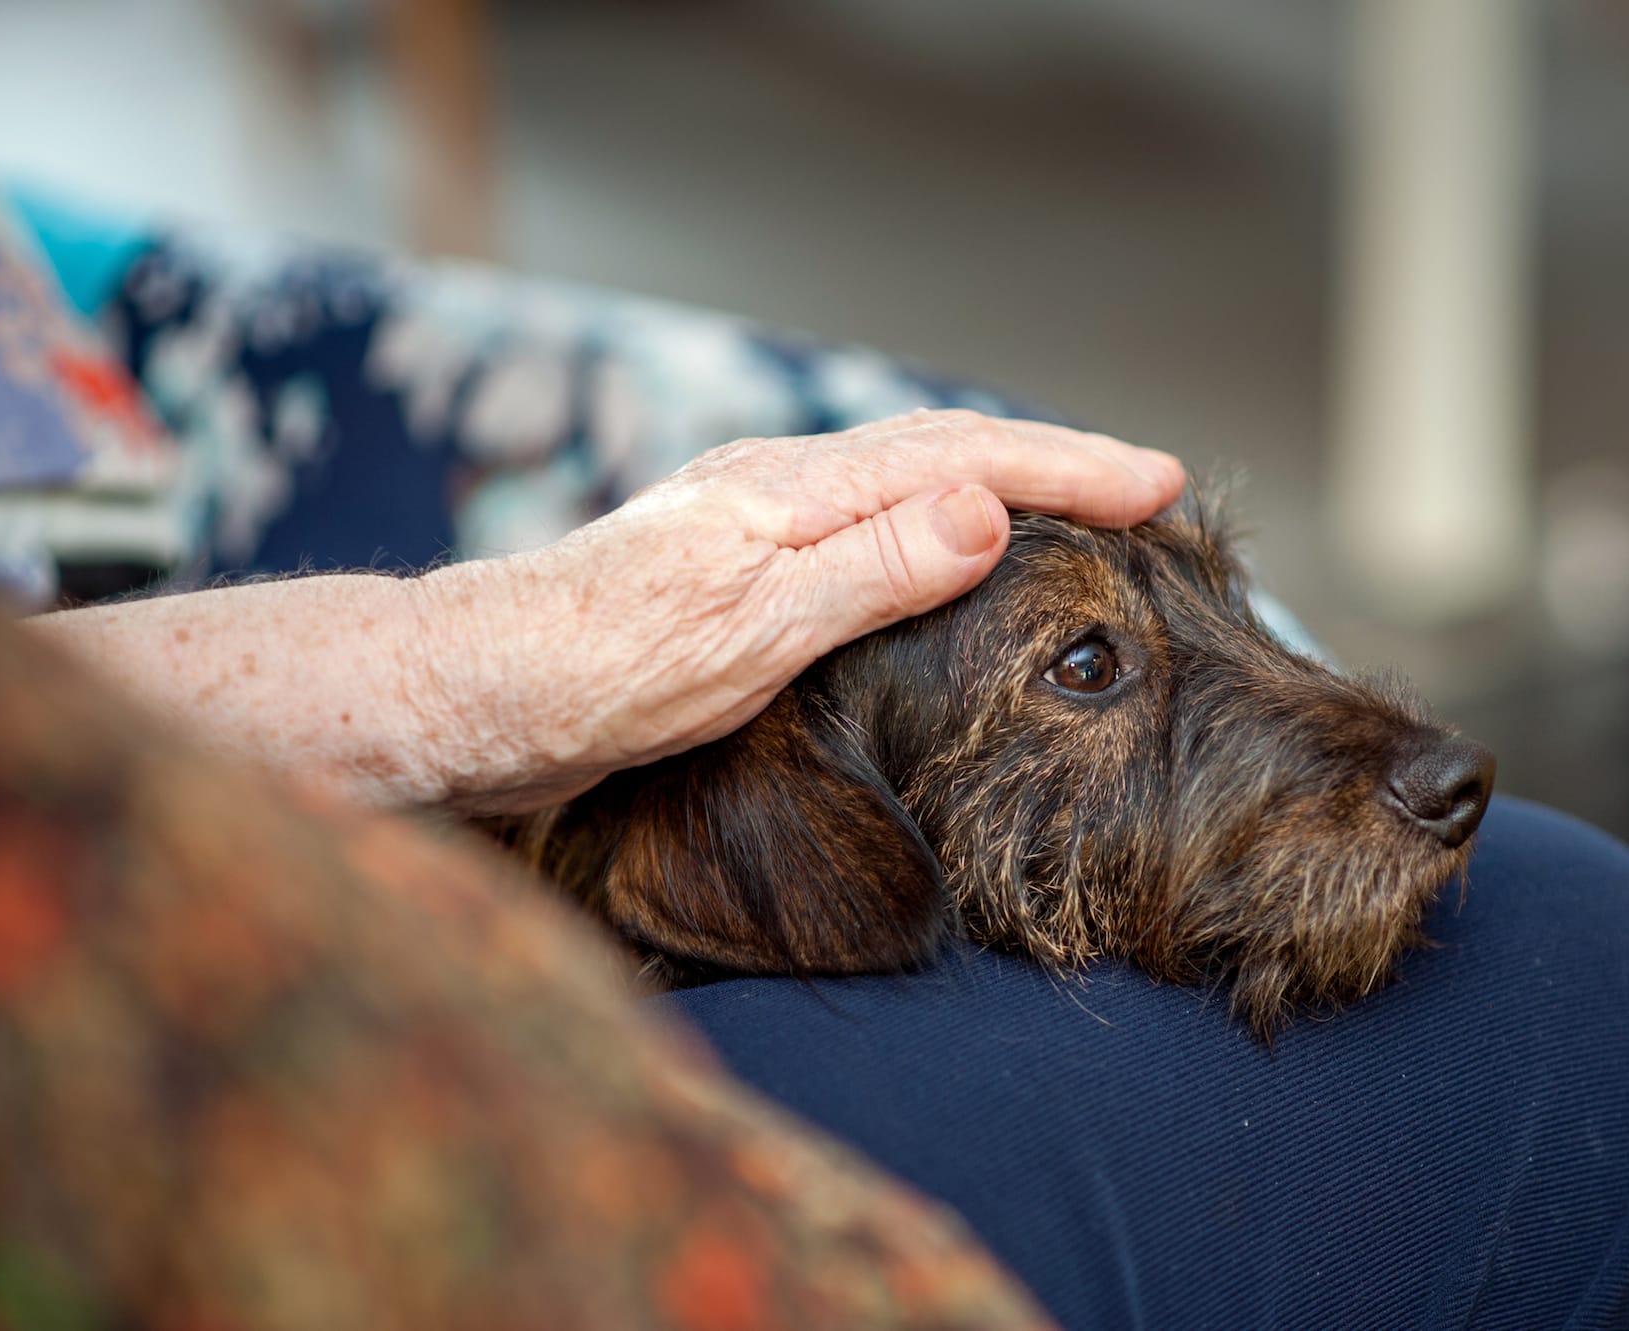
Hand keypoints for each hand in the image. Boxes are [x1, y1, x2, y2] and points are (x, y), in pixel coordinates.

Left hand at [412, 410, 1183, 813]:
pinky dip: (931, 526)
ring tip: (1064, 505)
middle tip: (1144, 484)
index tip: (1161, 481)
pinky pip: (861, 526)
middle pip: (941, 453)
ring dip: (994, 485)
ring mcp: (747, 525)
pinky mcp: (726, 571)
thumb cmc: (597, 674)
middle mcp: (774, 489)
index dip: (1072, 469)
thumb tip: (993, 509)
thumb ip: (874, 567)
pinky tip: (931, 558)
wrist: (467, 698)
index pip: (966, 461)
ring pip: (900, 484)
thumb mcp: (755, 629)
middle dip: (1051, 465)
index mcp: (794, 490)